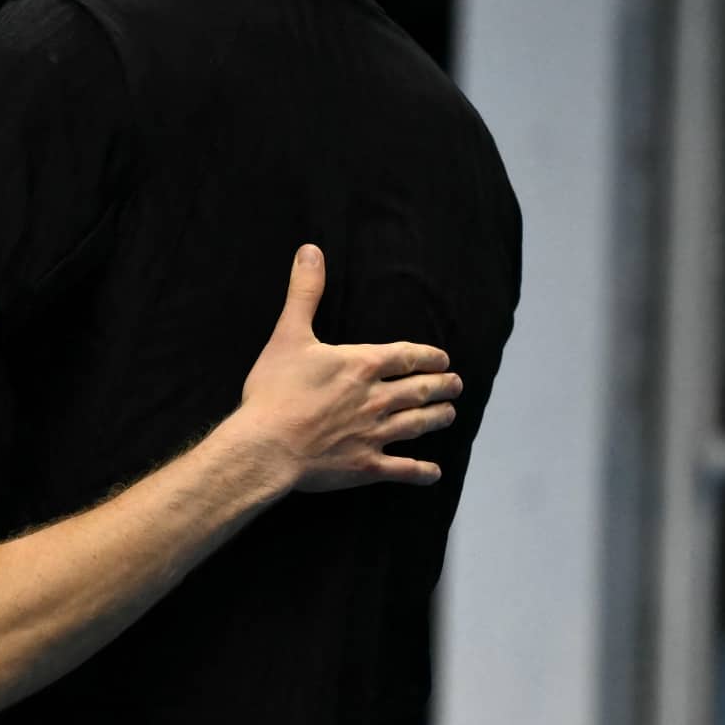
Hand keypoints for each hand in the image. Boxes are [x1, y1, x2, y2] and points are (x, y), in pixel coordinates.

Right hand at [230, 245, 461, 493]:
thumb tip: (311, 252)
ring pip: (417, 424)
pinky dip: (421, 471)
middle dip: (441, 386)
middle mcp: (377, 399)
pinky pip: (403, 469)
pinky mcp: (366, 465)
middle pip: (419, 390)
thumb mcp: (287, 334)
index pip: (406, 356)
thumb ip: (304, 293)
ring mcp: (375, 434)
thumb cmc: (275, 390)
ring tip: (450, 414)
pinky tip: (434, 472)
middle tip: (456, 384)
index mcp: (362, 366)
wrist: (268, 445)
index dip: (427, 357)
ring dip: (437, 418)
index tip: (443, 359)